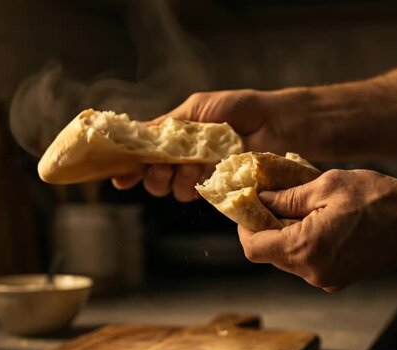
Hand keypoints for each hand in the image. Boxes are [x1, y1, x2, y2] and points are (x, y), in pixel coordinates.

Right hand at [112, 89, 294, 200]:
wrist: (276, 122)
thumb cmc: (238, 109)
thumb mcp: (197, 109)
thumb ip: (169, 123)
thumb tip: (139, 134)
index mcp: (175, 137)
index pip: (144, 154)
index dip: (129, 166)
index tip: (120, 177)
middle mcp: (184, 158)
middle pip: (154, 177)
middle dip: (154, 176)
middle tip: (163, 170)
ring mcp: (201, 174)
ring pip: (174, 189)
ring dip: (179, 179)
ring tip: (197, 164)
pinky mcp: (219, 188)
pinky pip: (198, 194)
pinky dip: (199, 184)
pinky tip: (210, 172)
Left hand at [238, 169, 396, 291]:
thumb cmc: (378, 200)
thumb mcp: (326, 187)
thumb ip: (286, 197)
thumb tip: (260, 200)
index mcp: (306, 249)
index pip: (253, 247)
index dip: (244, 226)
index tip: (247, 206)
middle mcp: (313, 271)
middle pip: (269, 253)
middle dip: (264, 226)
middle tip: (269, 200)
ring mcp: (327, 279)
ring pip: (287, 258)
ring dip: (283, 233)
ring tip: (295, 206)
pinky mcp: (339, 278)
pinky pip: (307, 261)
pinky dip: (301, 242)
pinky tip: (314, 220)